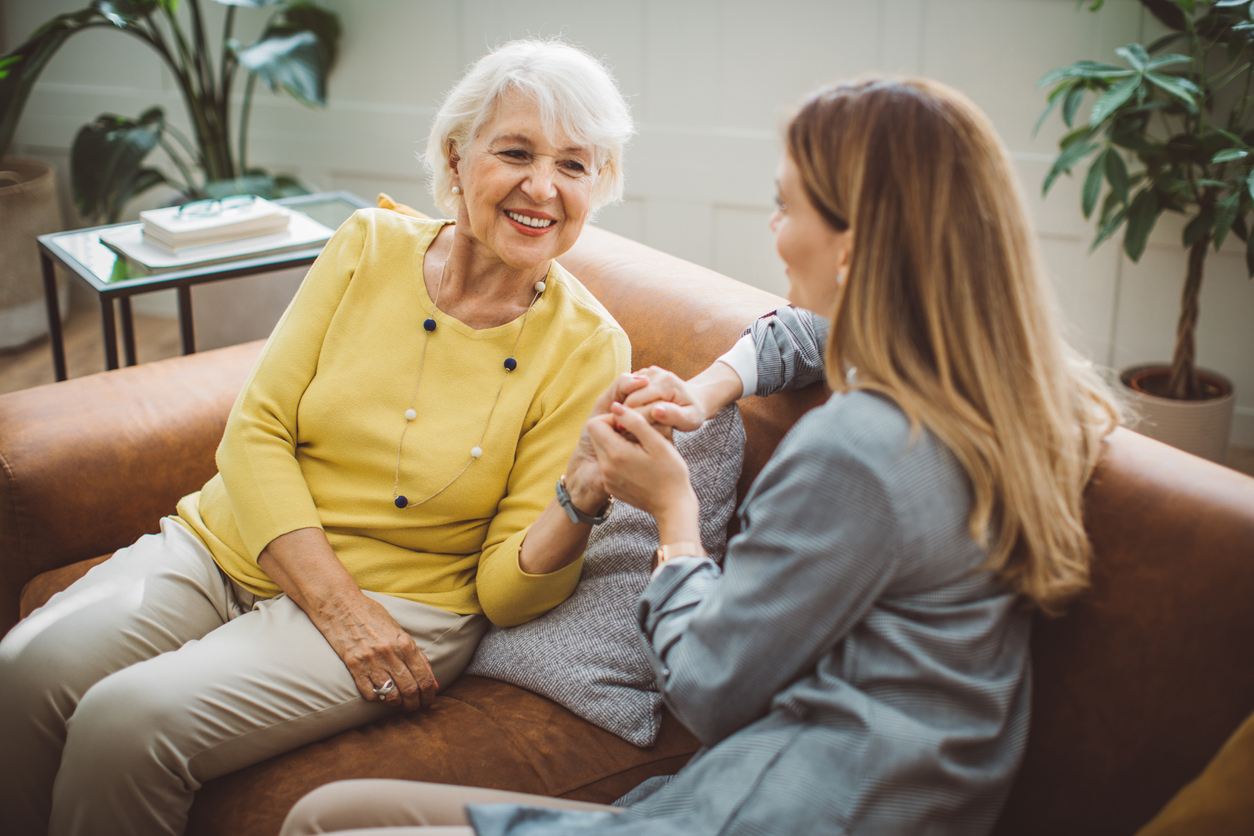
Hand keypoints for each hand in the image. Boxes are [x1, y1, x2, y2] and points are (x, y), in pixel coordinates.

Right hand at [318, 592, 438, 710]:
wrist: (341, 605)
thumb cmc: (372, 616)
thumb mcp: (399, 631)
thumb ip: (417, 656)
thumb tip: (434, 681)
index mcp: (404, 643)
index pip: (424, 677)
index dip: (429, 694)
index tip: (428, 702)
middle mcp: (389, 653)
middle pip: (410, 689)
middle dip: (415, 703)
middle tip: (415, 707)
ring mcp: (371, 661)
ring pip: (390, 695)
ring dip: (396, 703)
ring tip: (398, 702)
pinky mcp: (354, 666)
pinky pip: (369, 693)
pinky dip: (376, 698)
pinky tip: (379, 694)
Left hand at [587, 403, 697, 536]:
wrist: (672, 506)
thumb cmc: (671, 473)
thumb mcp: (657, 442)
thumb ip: (635, 421)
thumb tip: (616, 406)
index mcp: (616, 453)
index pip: (596, 423)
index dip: (612, 418)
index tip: (632, 423)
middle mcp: (606, 466)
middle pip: (596, 436)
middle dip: (613, 430)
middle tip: (636, 434)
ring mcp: (607, 478)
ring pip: (601, 449)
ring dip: (615, 444)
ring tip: (639, 449)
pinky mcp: (611, 487)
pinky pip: (606, 465)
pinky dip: (618, 459)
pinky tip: (637, 464)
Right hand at [621, 366, 714, 432]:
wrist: (694, 399)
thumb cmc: (693, 412)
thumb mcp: (690, 419)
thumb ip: (674, 416)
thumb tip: (656, 411)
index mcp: (666, 383)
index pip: (637, 402)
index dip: (632, 419)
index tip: (631, 433)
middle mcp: (655, 373)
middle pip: (629, 397)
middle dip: (627, 415)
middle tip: (628, 431)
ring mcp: (647, 371)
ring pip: (625, 394)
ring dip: (626, 409)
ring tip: (632, 424)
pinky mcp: (642, 374)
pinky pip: (627, 391)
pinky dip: (628, 403)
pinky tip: (635, 415)